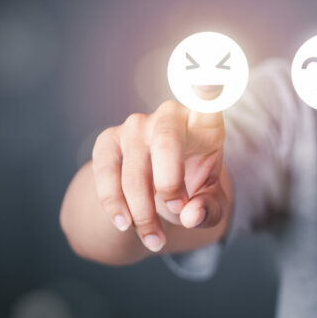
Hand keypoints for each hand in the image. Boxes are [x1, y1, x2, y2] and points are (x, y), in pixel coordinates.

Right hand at [91, 100, 226, 251]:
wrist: (154, 190)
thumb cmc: (192, 187)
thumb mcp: (209, 201)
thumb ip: (209, 209)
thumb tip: (190, 215)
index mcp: (204, 122)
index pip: (208, 101)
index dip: (208, 89)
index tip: (210, 77)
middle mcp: (168, 116)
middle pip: (167, 143)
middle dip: (170, 185)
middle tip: (176, 211)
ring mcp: (135, 126)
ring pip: (134, 171)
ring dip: (143, 212)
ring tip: (155, 241)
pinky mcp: (108, 141)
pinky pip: (106, 174)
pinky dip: (114, 204)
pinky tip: (124, 224)